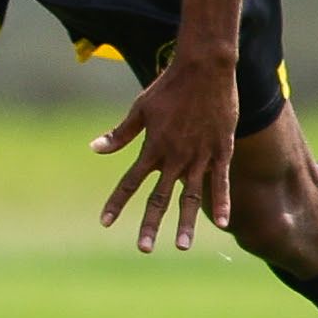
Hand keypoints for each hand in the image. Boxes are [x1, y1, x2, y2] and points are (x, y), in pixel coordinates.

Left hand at [92, 51, 237, 251]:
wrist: (205, 68)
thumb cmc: (169, 87)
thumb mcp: (140, 109)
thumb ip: (120, 134)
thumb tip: (95, 148)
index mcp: (152, 147)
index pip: (130, 182)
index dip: (117, 203)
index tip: (105, 222)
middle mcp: (174, 156)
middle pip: (159, 197)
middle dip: (150, 224)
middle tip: (143, 248)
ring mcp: (199, 155)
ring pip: (190, 197)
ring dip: (185, 223)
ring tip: (181, 246)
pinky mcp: (221, 151)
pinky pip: (220, 182)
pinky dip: (221, 202)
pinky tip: (223, 223)